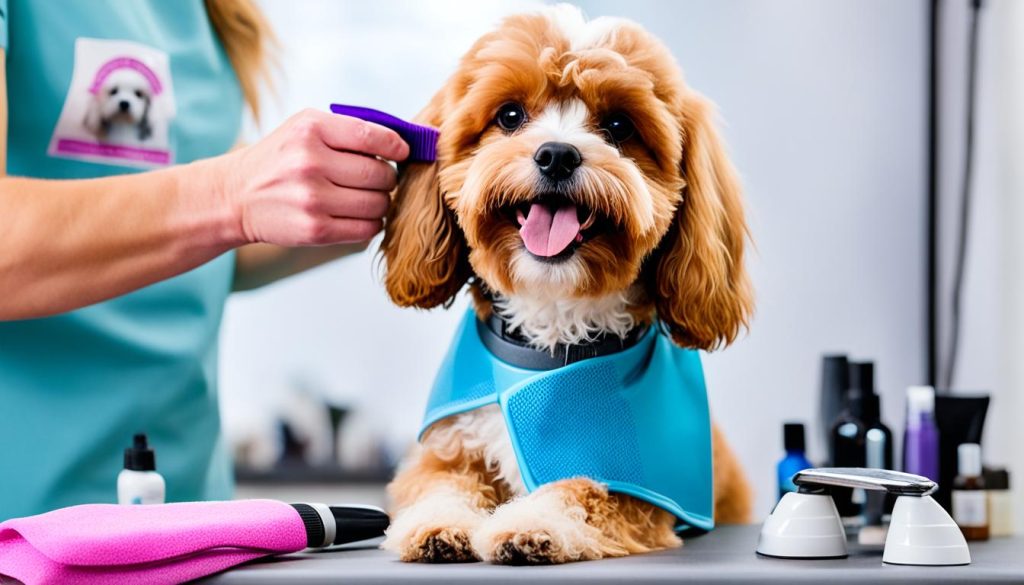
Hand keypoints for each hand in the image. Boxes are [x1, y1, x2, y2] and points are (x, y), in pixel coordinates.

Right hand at [220, 108, 409, 246]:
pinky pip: (367, 228)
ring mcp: (313, 199)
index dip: (397, 146)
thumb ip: (348, 130)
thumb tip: (402, 142)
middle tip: (377, 179)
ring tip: (364, 197)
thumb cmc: (280, 160)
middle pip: (380, 174)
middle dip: (387, 177)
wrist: (235, 197)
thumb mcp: (304, 129)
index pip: (373, 136)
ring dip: (380, 202)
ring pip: (378, 204)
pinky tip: (358, 215)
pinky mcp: (315, 230)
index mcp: (311, 130)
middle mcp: (311, 163)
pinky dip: (372, 223)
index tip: (401, 152)